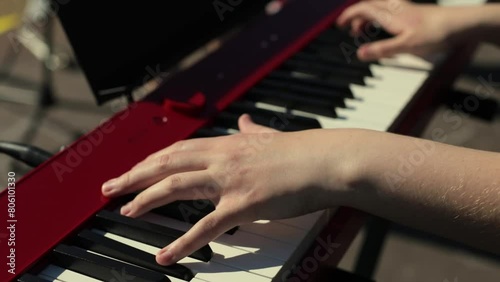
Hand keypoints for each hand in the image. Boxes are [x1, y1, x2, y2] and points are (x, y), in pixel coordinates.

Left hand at [101, 115, 351, 264]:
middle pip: (167, 164)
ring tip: (125, 211)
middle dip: (134, 176)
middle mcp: (221, 159)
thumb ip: (253, 129)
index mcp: (227, 144)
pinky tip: (165, 255)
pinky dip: (183, 243)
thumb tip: (245, 120)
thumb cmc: (302, 151)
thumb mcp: (271, 135)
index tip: (133, 168)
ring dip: (146, 199)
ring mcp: (230, 181)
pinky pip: (206, 227)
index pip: (178, 150)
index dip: (151, 160)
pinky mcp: (243, 205)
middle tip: (109, 188)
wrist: (327, 160)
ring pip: (176, 187)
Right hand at [337, 0, 455, 60]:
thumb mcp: (406, 46)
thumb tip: (360, 54)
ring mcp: (404, 10)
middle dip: (356, 15)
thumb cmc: (435, 32)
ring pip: (379, 8)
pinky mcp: (412, 13)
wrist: (459, 24)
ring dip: (367, 17)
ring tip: (362, 31)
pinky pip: (389, 12)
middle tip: (348, 27)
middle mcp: (395, 9)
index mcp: (390, 15)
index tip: (339, 24)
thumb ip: (382, 50)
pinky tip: (384, 30)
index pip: (363, 9)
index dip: (349, 15)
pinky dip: (379, 19)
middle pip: (369, 6)